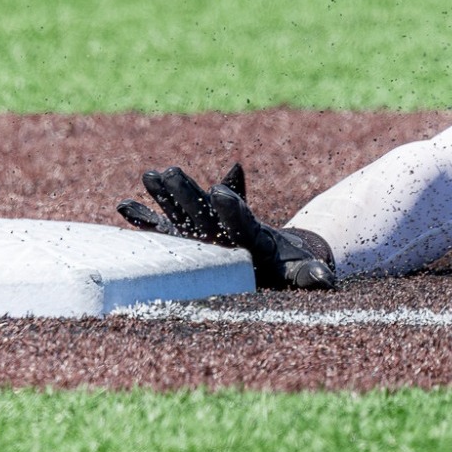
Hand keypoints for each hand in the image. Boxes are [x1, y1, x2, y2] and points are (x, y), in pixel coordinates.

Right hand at [117, 163, 334, 289]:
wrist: (276, 257)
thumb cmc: (290, 268)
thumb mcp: (302, 273)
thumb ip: (311, 276)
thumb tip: (327, 280)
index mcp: (253, 235)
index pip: (243, 218)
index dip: (233, 204)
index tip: (221, 190)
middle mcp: (225, 228)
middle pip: (206, 209)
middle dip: (189, 192)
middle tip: (171, 170)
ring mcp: (205, 232)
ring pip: (184, 212)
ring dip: (167, 195)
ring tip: (150, 175)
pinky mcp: (188, 241)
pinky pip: (165, 230)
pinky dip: (146, 220)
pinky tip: (124, 207)